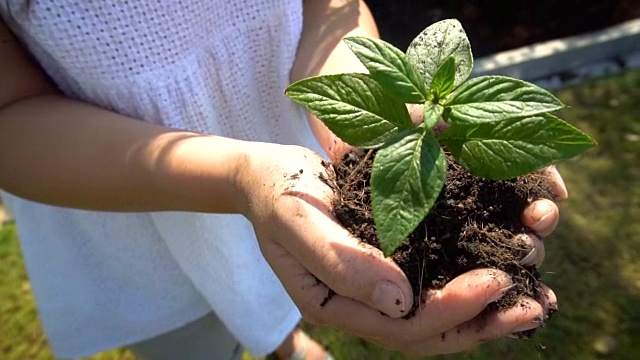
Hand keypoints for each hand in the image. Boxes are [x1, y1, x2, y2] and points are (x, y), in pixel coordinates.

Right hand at [238, 142, 562, 355]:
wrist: (268, 175)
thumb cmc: (277, 195)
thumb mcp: (299, 223)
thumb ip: (341, 263)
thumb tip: (400, 302)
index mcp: (336, 305)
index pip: (400, 326)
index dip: (450, 310)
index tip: (492, 281)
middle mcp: (362, 304)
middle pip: (429, 331)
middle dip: (483, 322)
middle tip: (534, 306)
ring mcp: (378, 285)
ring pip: (438, 312)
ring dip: (488, 310)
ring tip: (536, 298)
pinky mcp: (392, 259)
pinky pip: (436, 279)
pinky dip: (473, 278)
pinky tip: (507, 268)